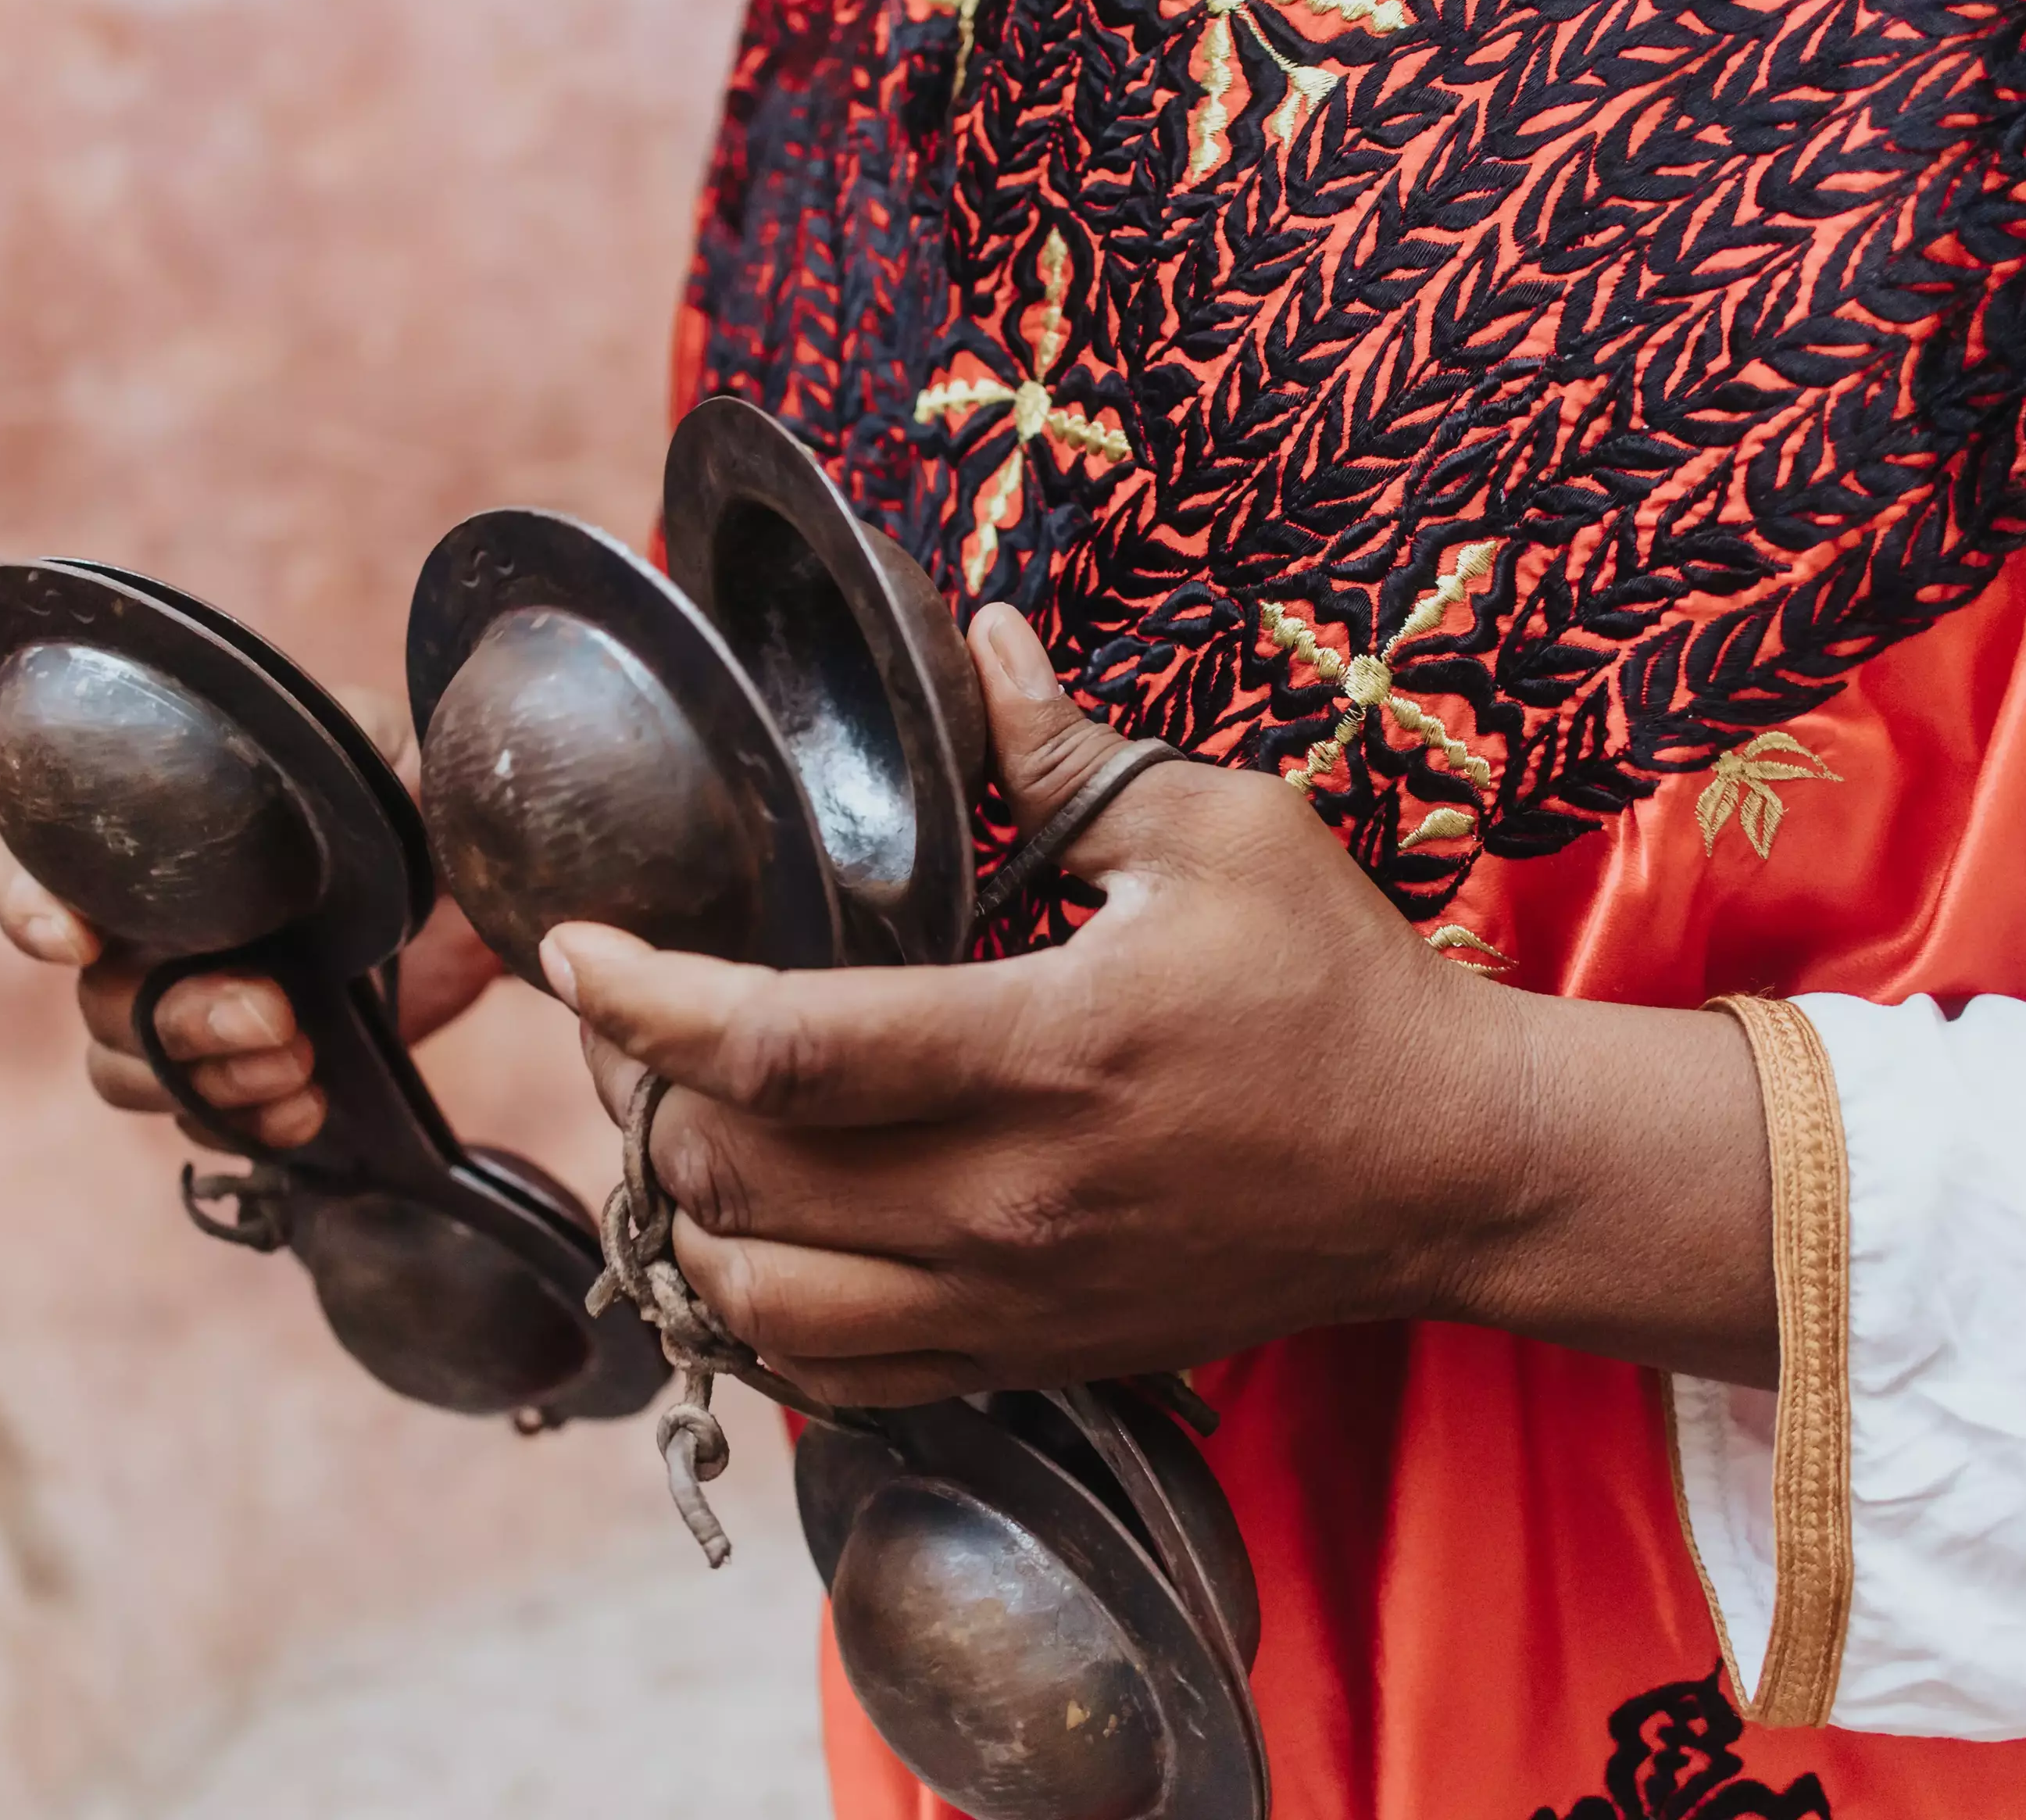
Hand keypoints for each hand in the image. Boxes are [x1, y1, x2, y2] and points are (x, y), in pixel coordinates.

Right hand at [0, 685, 504, 1149]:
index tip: (76, 941)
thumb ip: (375, 743)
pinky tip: (308, 1106)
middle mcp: (145, 933)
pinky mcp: (233, 1073)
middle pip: (101, 1001)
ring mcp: (183, 1012)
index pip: (33, 868)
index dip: (28, 907)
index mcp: (151, 846)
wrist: (453, 899)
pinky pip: (198, 1122)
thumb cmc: (390, 808)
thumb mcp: (388, 753)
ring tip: (299, 1057)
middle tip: (273, 1009)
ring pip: (129, 1073)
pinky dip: (244, 1124)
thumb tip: (390, 765)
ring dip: (205, 1082)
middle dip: (177, 1018)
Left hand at [545, 605, 1774, 1408]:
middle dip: (643, 1096)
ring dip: (686, 1221)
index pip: (784, 1046)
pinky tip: (759, 1247)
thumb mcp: (1223, 831)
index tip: (575, 951)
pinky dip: (760, 1325)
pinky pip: (836, 1382)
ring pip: (757, 1307)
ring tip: (685, 1135)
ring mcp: (1014, 1299)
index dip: (645, 1000)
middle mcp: (1011, 1199)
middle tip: (632, 1025)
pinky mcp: (1031, 1357)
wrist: (1450, 1172)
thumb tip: (975, 643)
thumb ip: (1067, 751)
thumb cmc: (1340, 989)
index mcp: (1049, 1049)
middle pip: (736, 1179)